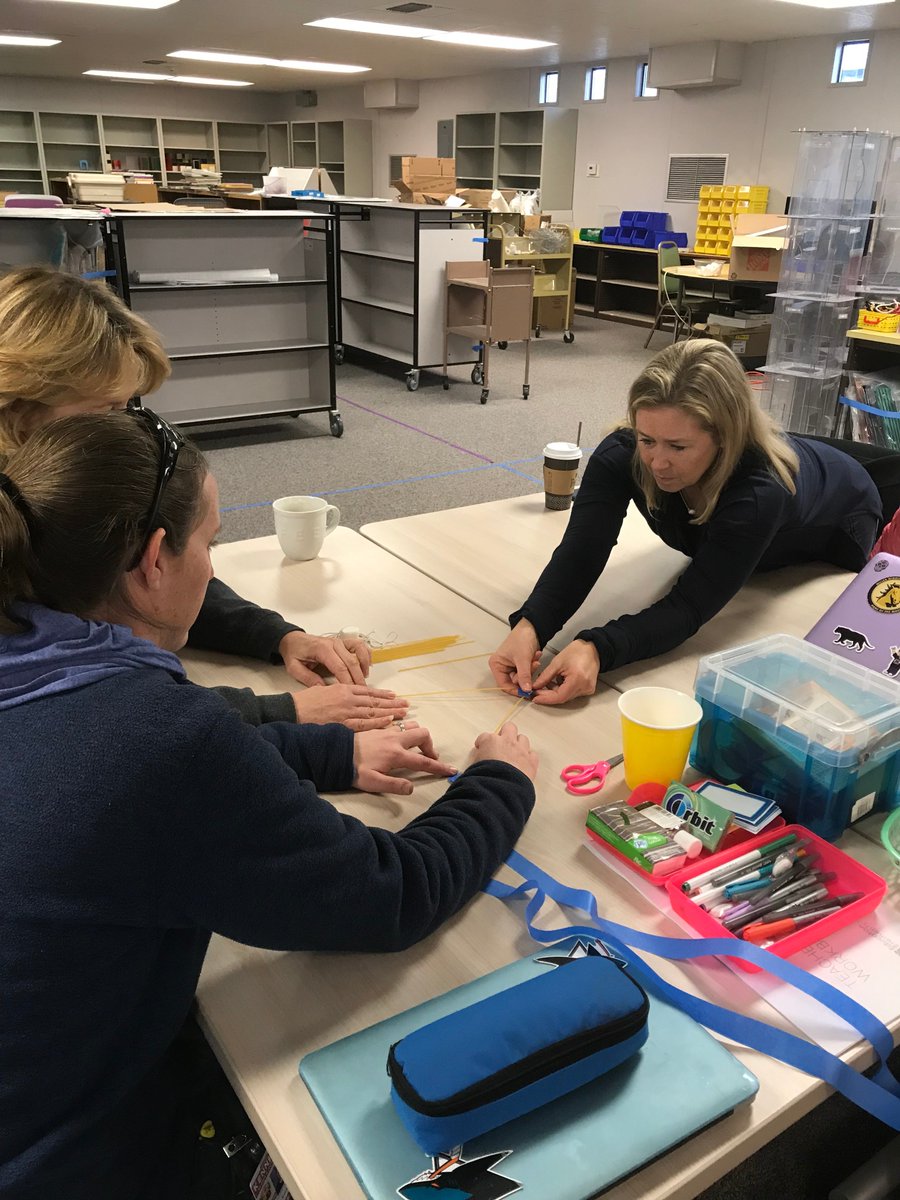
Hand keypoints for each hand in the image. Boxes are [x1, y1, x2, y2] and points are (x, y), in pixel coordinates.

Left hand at [279, 631, 370, 686]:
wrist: (293, 640)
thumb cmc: (294, 652)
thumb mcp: (294, 668)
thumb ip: (308, 678)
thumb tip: (323, 689)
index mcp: (322, 649)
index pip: (340, 667)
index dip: (347, 681)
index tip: (350, 693)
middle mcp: (333, 643)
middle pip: (352, 661)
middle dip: (358, 678)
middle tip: (362, 692)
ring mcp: (340, 641)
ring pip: (359, 650)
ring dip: (364, 665)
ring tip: (365, 678)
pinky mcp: (343, 642)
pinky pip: (360, 645)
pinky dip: (366, 654)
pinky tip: (366, 666)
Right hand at [292, 684, 408, 731]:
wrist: (291, 710)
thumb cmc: (303, 702)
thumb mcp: (321, 689)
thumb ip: (336, 692)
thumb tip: (345, 695)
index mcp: (342, 689)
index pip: (367, 691)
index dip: (382, 694)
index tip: (394, 696)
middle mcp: (347, 698)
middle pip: (374, 701)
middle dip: (391, 703)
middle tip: (406, 704)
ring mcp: (346, 711)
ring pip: (373, 711)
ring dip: (390, 711)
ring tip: (403, 712)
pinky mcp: (342, 723)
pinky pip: (364, 723)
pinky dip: (378, 722)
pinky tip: (389, 721)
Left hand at [353, 721, 455, 795]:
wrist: (335, 752)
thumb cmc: (354, 770)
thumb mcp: (373, 783)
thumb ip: (395, 785)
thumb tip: (412, 787)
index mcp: (396, 755)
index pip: (424, 761)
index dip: (439, 767)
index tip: (451, 770)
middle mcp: (395, 740)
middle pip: (423, 734)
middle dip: (431, 746)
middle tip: (429, 758)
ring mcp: (387, 731)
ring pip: (411, 726)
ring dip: (418, 735)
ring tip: (415, 748)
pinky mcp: (379, 728)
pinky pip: (398, 724)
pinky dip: (405, 730)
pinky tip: (399, 739)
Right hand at [469, 722, 538, 780]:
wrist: (499, 789)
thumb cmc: (484, 778)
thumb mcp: (473, 766)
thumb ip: (478, 759)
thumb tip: (480, 760)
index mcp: (490, 741)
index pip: (484, 736)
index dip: (482, 743)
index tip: (481, 748)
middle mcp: (507, 742)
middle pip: (509, 727)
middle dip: (505, 733)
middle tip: (502, 743)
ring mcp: (520, 750)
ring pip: (523, 738)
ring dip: (518, 744)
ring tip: (514, 753)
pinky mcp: (531, 761)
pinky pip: (532, 754)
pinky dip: (528, 757)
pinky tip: (524, 762)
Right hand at [488, 620, 540, 694]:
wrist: (532, 627)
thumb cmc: (521, 638)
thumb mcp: (522, 659)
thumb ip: (524, 676)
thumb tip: (526, 690)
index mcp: (496, 665)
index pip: (504, 685)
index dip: (515, 690)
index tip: (527, 692)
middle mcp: (502, 667)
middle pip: (514, 682)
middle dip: (526, 676)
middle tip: (533, 666)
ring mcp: (512, 666)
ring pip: (523, 678)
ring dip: (531, 670)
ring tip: (535, 659)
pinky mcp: (520, 665)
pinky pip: (527, 672)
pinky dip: (533, 666)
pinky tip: (536, 656)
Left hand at [530, 639, 599, 705]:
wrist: (591, 649)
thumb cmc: (577, 651)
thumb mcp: (557, 662)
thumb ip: (545, 676)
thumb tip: (535, 686)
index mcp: (577, 679)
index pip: (559, 697)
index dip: (546, 699)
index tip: (535, 697)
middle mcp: (585, 687)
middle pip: (563, 698)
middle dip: (548, 695)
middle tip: (537, 690)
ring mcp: (588, 689)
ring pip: (566, 696)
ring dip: (555, 691)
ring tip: (548, 681)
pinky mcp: (588, 689)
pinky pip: (572, 693)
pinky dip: (563, 689)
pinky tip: (558, 681)